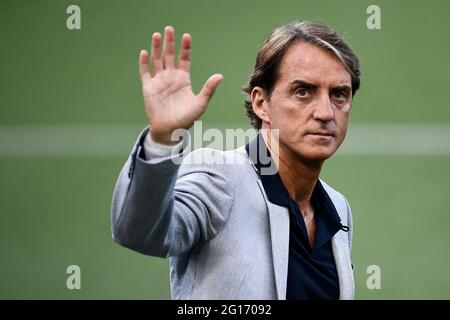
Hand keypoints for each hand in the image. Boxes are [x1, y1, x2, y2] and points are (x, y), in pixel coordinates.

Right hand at [139, 26, 222, 144]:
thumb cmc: (186, 118)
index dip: (185, 47)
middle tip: (169, 28)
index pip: (184, 58)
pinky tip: (144, 52)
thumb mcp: (200, 103)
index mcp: (183, 79)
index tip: (186, 36)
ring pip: (157, 60)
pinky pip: (145, 73)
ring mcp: (159, 81)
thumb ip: (209, 89)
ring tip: (157, 35)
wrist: (170, 130)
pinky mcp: (148, 88)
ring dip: (156, 48)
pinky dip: (144, 63)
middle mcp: (170, 77)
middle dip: (169, 42)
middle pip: (169, 55)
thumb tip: (220, 76)